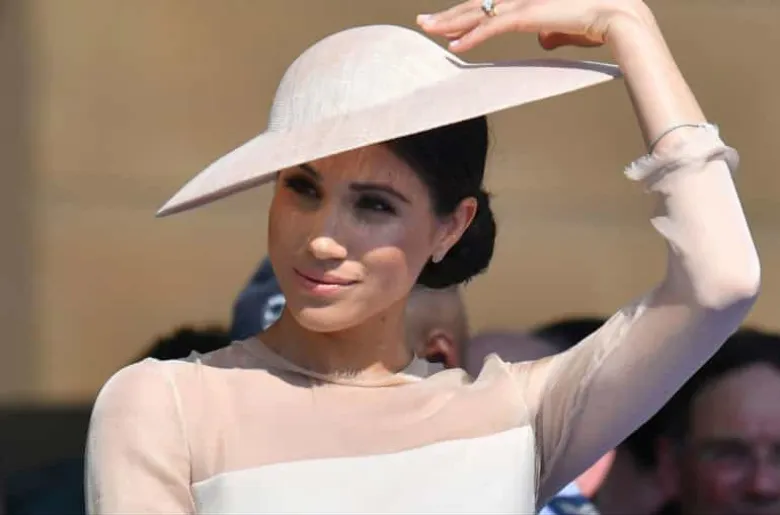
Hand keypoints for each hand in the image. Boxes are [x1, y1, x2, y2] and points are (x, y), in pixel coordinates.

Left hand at [416, 0, 653, 52]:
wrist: (621, 18)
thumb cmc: (601, 22)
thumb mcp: (569, 28)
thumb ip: (552, 32)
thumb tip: (542, 42)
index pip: (490, 4)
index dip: (466, 14)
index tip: (447, 23)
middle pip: (477, 4)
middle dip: (448, 15)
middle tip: (424, 22)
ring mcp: (525, 1)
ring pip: (477, 12)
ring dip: (449, 23)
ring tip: (427, 29)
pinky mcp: (529, 14)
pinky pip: (492, 27)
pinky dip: (471, 37)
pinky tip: (453, 47)